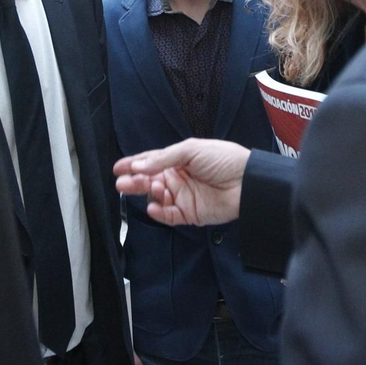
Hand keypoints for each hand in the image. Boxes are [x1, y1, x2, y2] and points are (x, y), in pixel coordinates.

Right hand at [113, 139, 249, 225]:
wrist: (247, 182)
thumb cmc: (224, 159)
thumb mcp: (192, 149)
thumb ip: (164, 158)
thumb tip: (139, 165)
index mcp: (178, 160)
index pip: (151, 162)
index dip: (134, 164)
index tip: (118, 168)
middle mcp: (178, 178)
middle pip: (149, 181)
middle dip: (134, 181)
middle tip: (122, 183)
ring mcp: (183, 197)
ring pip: (157, 198)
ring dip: (149, 194)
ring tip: (151, 188)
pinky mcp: (189, 214)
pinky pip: (169, 215)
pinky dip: (159, 212)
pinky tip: (154, 206)